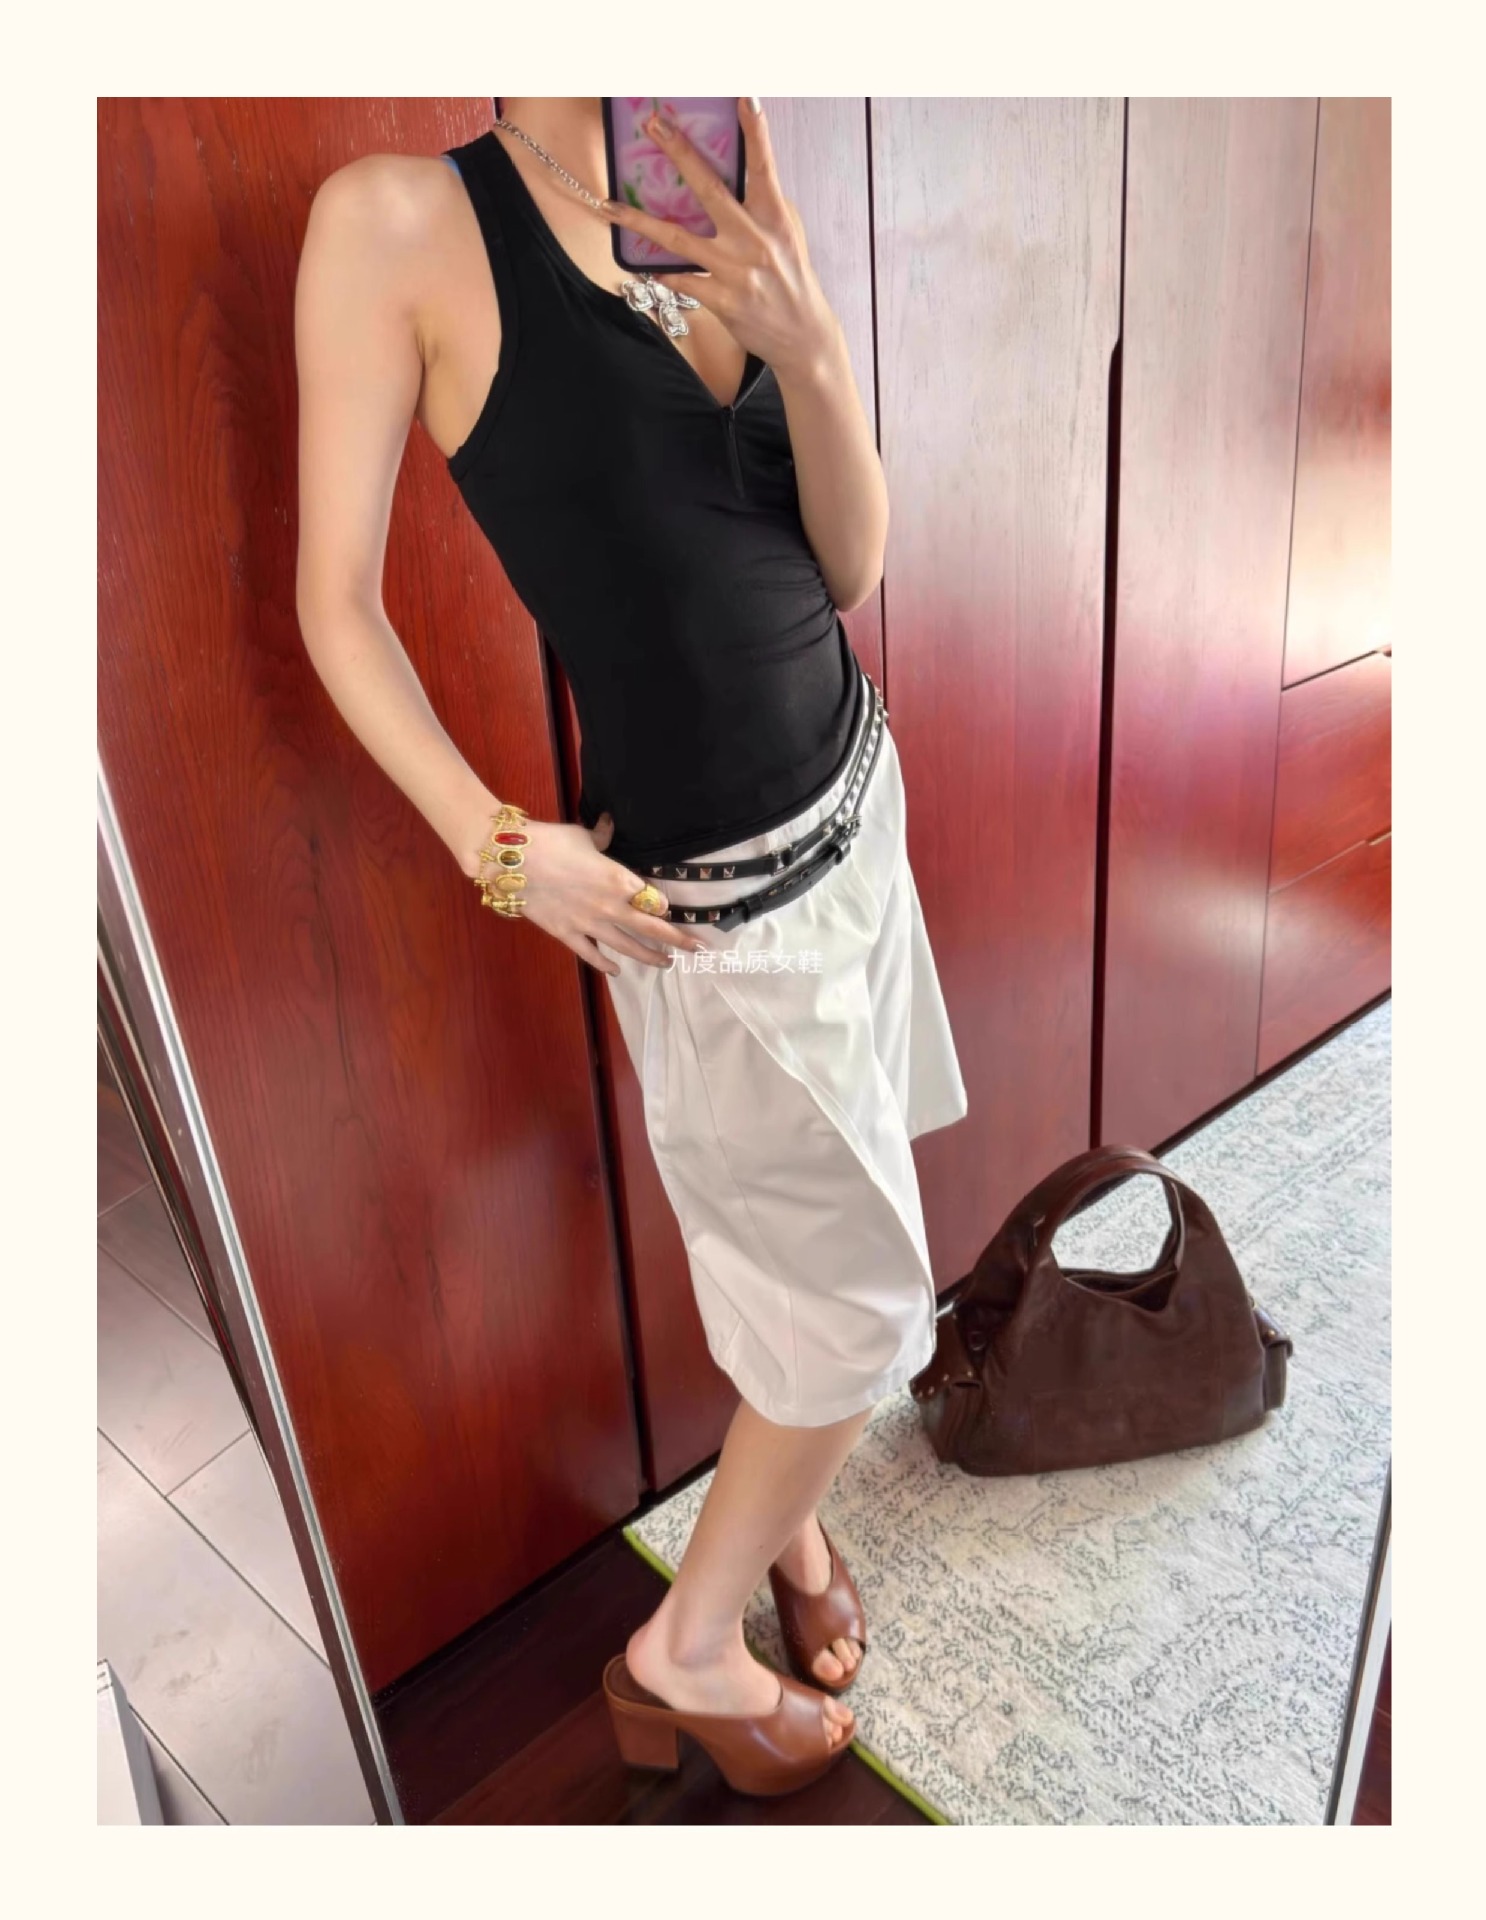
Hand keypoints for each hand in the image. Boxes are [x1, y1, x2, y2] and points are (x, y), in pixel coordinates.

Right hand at [472, 808, 706, 975]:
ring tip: (666, 964)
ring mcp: (590, 924)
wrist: (514, 861)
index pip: (652, 899)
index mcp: (620, 879)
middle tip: (698, 949)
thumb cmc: (552, 841)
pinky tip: (617, 970)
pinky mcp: (568, 934)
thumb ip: (602, 836)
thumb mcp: (584, 835)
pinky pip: (591, 954)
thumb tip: (609, 825)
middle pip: (651, 928)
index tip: (672, 912)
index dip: (664, 907)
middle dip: (677, 940)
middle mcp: (611, 906)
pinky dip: (606, 964)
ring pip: (628, 946)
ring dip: (649, 956)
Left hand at [600, 97, 840, 382]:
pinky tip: (642, 262)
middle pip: (710, 190)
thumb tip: (735, 172)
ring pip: (678, 239)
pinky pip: (681, 280)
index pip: (764, 168)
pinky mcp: (722, 300)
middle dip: (680, 153)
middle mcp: (754, 240)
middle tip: (655, 124)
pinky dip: (661, 271)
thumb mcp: (788, 234)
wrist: (804, 335)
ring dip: (639, 221)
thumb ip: (764, 204)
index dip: (756, 132)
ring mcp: (736, 271)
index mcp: (775, 218)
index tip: (744, 97)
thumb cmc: (792, 277)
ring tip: (610, 205)